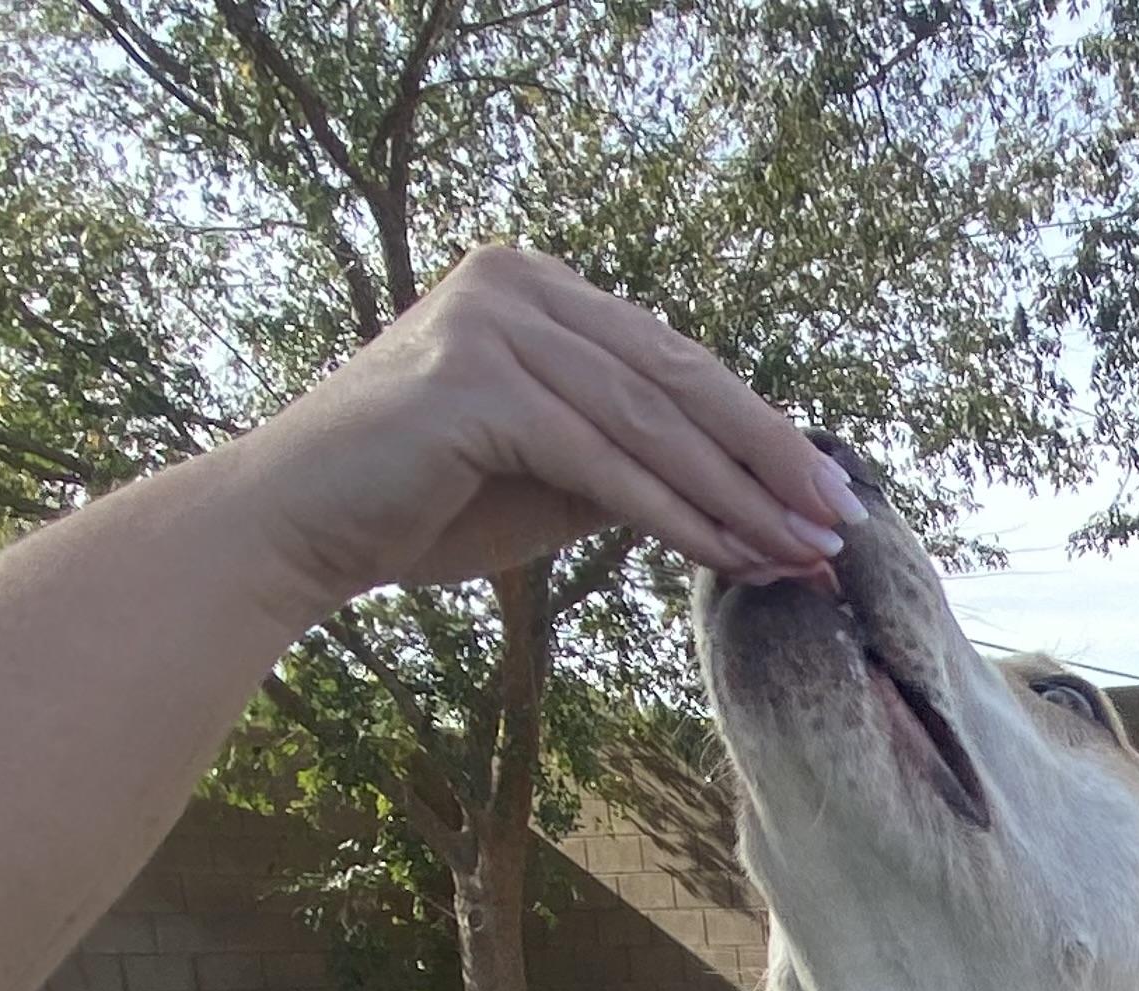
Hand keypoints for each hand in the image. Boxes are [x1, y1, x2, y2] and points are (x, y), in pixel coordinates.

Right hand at [227, 243, 862, 618]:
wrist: (298, 525)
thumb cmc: (428, 504)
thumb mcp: (555, 469)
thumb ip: (635, 454)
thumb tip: (754, 490)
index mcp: (539, 288)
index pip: (676, 361)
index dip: (760, 430)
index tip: (827, 490)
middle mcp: (518, 285)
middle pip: (678, 380)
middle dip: (770, 458)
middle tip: (840, 520)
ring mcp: (493, 324)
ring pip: (651, 423)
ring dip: (738, 497)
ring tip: (802, 552)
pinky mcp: (473, 384)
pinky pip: (602, 462)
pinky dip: (675, 516)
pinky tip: (731, 558)